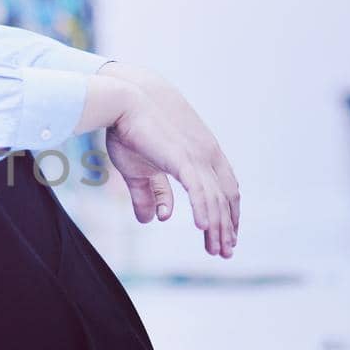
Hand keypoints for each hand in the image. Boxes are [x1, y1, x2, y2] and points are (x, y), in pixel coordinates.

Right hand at [100, 64, 239, 257]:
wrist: (121, 98)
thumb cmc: (128, 127)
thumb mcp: (140, 168)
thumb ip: (150, 194)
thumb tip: (157, 219)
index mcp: (202, 152)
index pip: (224, 187)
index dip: (227, 212)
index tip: (226, 233)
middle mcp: (207, 154)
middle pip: (226, 197)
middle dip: (228, 226)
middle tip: (226, 251)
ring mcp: (198, 156)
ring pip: (215, 199)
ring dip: (218, 227)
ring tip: (217, 250)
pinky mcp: (184, 158)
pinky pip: (200, 191)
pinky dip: (205, 211)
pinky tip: (204, 229)